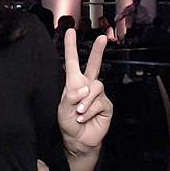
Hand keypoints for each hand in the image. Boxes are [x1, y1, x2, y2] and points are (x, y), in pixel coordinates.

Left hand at [59, 29, 112, 155]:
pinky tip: (85, 117)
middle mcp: (87, 86)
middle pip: (94, 65)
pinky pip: (99, 102)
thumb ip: (71, 97)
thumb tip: (85, 88)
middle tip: (103, 38)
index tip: (70, 31)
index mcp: (73, 83)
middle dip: (98, 51)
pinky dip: (90, 111)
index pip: (72, 62)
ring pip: (95, 87)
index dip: (71, 47)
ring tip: (79, 112)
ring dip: (85, 101)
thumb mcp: (63, 109)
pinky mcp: (106, 105)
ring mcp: (98, 95)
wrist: (79, 139)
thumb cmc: (68, 123)